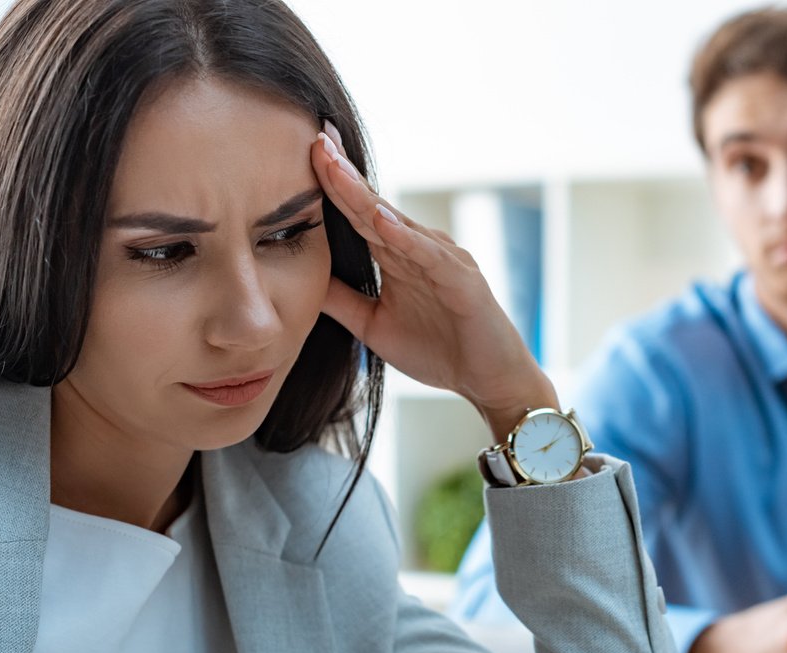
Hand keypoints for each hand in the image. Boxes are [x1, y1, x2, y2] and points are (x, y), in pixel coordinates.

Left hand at [310, 124, 555, 438]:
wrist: (489, 380)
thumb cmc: (439, 350)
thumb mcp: (372, 325)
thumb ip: (340, 299)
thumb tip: (298, 279)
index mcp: (395, 256)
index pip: (355, 214)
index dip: (330, 186)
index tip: (303, 154)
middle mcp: (417, 248)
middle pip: (371, 205)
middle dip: (341, 173)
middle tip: (314, 137)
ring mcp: (441, 259)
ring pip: (394, 221)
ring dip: (362, 194)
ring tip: (333, 164)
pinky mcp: (461, 280)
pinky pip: (428, 254)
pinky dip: (404, 236)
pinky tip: (379, 219)